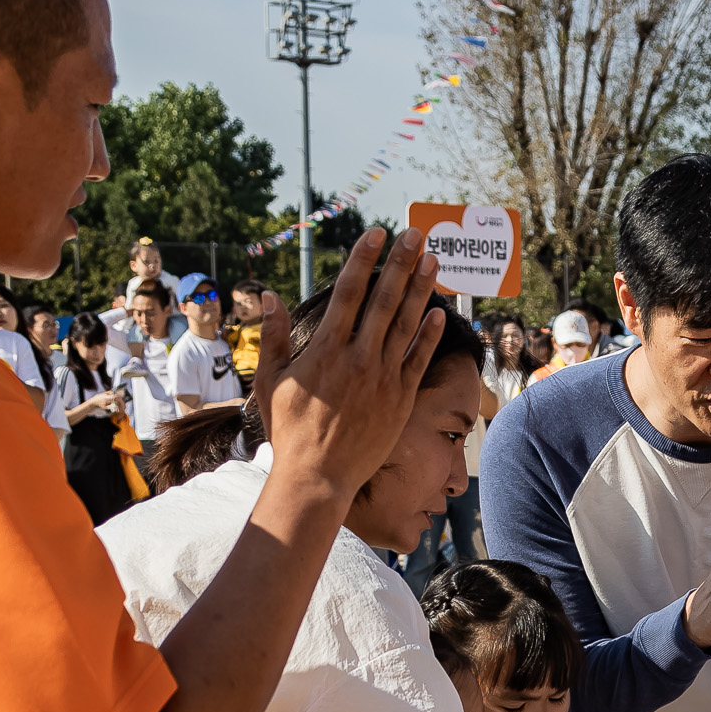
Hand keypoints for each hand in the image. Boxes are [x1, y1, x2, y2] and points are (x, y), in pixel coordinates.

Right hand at [256, 228, 445, 499]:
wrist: (318, 477)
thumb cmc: (289, 430)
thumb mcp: (271, 381)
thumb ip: (273, 337)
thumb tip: (270, 295)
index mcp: (325, 349)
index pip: (348, 293)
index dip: (364, 260)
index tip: (376, 234)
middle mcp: (358, 358)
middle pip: (384, 300)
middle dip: (401, 264)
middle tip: (416, 234)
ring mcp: (382, 378)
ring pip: (407, 324)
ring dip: (421, 290)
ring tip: (433, 260)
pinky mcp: (400, 399)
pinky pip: (418, 360)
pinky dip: (430, 335)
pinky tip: (439, 311)